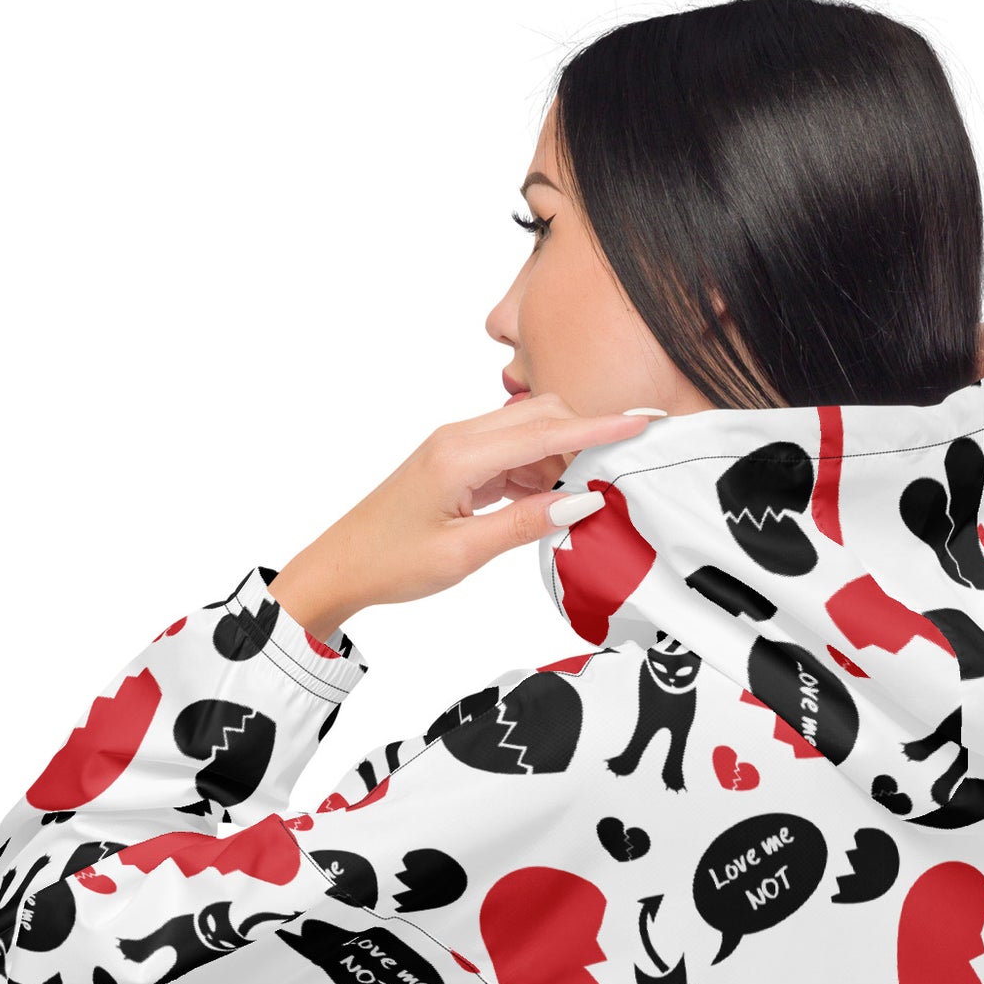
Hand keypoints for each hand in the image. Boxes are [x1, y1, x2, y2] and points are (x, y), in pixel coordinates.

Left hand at [268, 395, 656, 637]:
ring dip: (559, 462)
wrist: (341, 566)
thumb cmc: (391, 562)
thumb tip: (582, 499)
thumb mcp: (464, 553)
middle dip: (584, 440)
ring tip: (574, 503)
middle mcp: (459, 438)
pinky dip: (536, 474)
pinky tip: (542, 504)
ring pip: (529, 435)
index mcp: (460, 454)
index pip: (546, 430)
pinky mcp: (457, 463)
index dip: (600, 425)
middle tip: (614, 476)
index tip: (642, 421)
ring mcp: (457, 447)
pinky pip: (511, 455)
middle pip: (542, 417)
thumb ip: (525, 523)